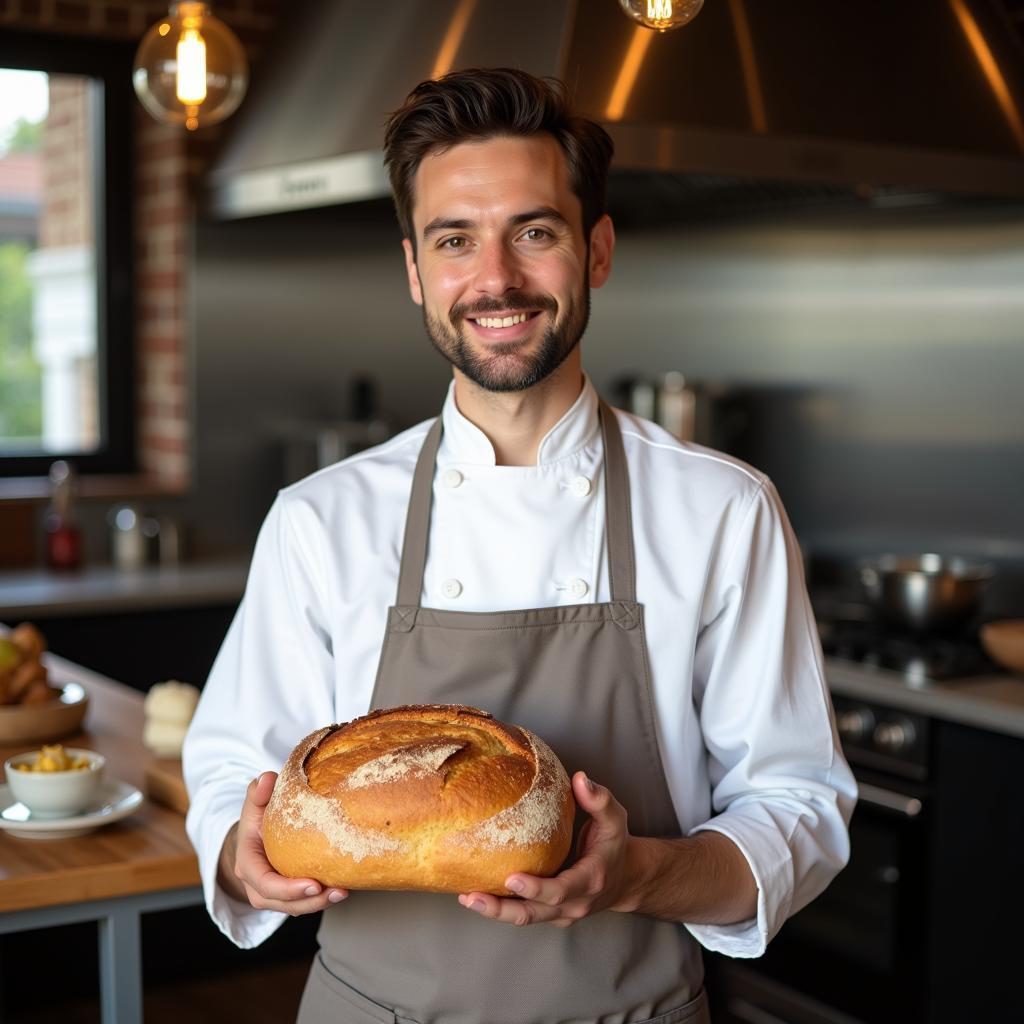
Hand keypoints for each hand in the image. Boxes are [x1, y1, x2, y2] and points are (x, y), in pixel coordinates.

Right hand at [222, 771, 348, 914]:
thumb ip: (259, 791)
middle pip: (281, 902)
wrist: (256, 834)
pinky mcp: (287, 895)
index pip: (264, 882)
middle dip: (309, 902)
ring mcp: (271, 893)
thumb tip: (268, 779)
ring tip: (343, 892)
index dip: (287, 888)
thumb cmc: (259, 816)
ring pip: (294, 908)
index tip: (313, 884)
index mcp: (247, 862)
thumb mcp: (256, 801)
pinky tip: (342, 889)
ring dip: (319, 904)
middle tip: (337, 891)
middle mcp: (256, 884)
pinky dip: (321, 900)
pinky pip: (302, 904)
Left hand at [458, 771, 636, 926]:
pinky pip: (524, 914)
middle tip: (472, 895)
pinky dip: (501, 909)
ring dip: (494, 911)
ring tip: (466, 897)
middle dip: (501, 908)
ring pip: (525, 918)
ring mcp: (561, 914)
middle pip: (534, 913)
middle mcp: (574, 903)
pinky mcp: (551, 915)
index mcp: (589, 881)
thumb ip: (599, 799)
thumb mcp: (615, 819)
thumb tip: (579, 778)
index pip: (560, 890)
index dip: (536, 888)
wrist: (625, 879)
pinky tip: (476, 896)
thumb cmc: (614, 845)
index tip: (512, 877)